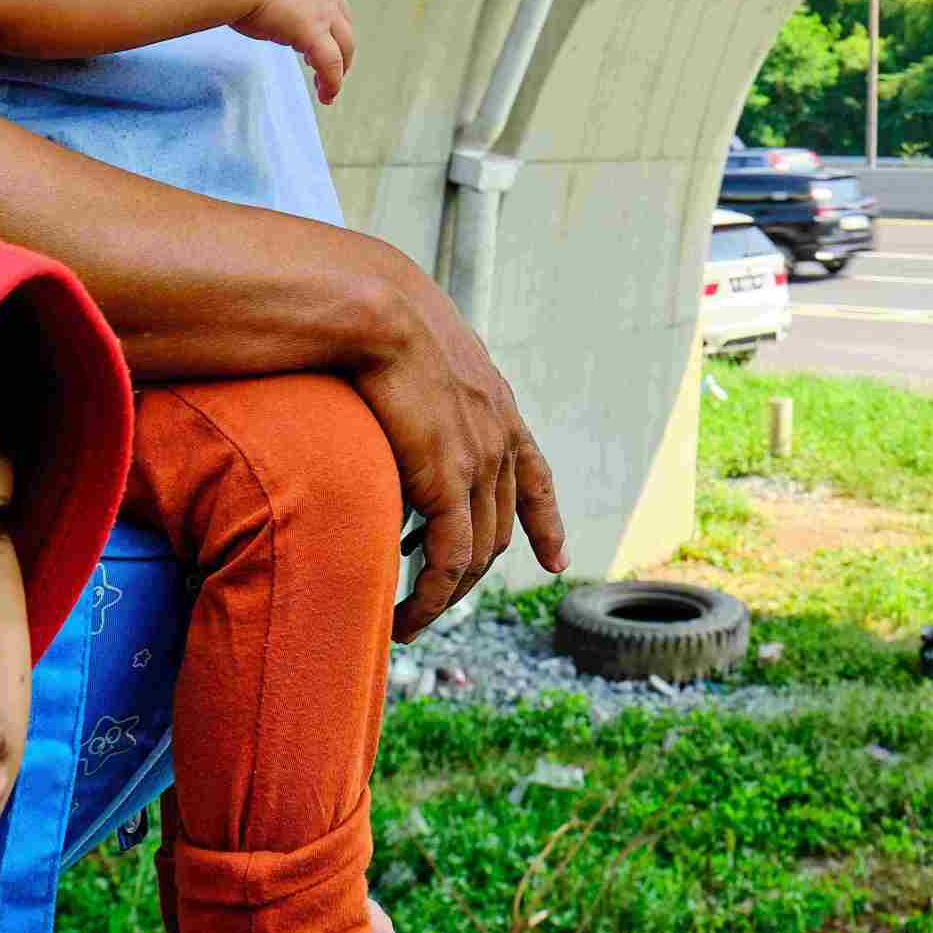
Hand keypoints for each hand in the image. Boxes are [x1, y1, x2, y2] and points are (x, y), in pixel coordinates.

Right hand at [237, 0, 353, 104]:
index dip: (326, 21)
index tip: (315, 38)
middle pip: (343, 22)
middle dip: (339, 45)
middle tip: (328, 64)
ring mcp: (323, 10)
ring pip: (344, 45)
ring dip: (340, 68)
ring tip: (328, 87)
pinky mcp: (313, 33)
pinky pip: (331, 64)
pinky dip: (332, 82)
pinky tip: (326, 96)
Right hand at [351, 268, 569, 637]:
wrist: (377, 311)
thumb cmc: (381, 320)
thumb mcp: (420, 353)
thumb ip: (422, 387)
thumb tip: (397, 402)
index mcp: (497, 407)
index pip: (534, 475)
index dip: (546, 521)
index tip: (555, 560)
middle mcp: (499, 437)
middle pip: (501, 527)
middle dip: (473, 572)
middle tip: (439, 601)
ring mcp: (480, 461)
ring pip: (477, 552)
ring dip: (448, 596)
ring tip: (414, 622)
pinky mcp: (449, 481)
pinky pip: (449, 559)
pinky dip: (433, 597)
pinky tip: (410, 617)